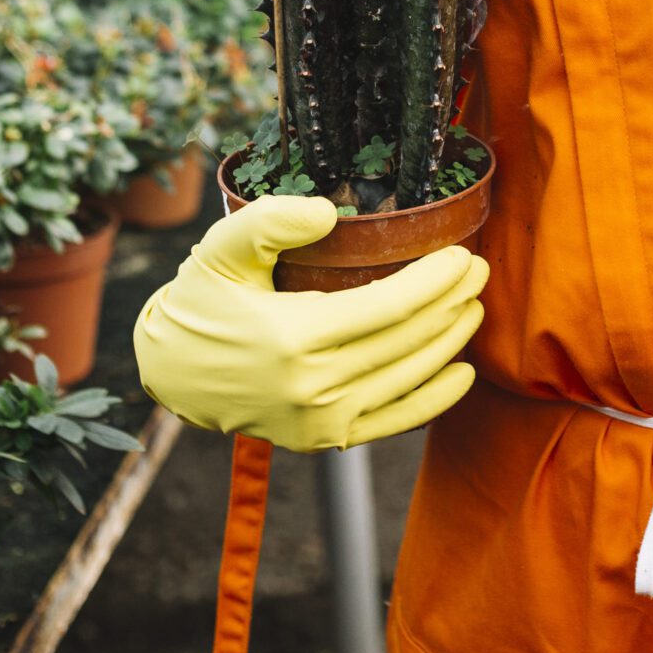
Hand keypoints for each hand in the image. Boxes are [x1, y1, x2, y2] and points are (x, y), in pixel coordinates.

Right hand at [133, 195, 488, 450]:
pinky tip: (463, 373)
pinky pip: (394, 421)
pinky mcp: (323, 440)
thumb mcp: (221, 249)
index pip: (389, 306)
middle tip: (480, 271)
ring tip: (474, 307)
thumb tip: (327, 212)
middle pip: (408, 340)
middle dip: (453, 303)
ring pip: (409, 377)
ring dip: (451, 341)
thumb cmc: (202, 301)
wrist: (172, 373)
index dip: (436, 281)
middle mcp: (312, 386)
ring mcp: (321, 420)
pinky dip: (434, 399)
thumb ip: (268, 220)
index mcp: (293, 337)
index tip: (463, 255)